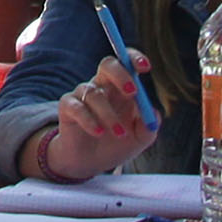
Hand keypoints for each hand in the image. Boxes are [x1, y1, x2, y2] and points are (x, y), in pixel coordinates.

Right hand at [38, 54, 153, 180]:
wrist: (91, 163)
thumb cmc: (117, 144)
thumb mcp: (139, 138)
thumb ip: (149, 126)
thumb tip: (153, 114)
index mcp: (122, 87)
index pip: (127, 62)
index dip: (134, 58)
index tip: (145, 67)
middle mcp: (102, 86)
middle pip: (108, 64)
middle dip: (120, 74)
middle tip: (132, 92)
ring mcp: (83, 95)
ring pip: (94, 93)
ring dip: (109, 114)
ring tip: (120, 133)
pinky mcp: (68, 108)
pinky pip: (76, 107)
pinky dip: (89, 120)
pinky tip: (98, 132)